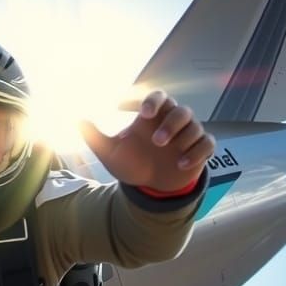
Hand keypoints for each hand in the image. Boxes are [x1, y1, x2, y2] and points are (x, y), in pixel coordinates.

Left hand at [79, 91, 213, 191]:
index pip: (157, 98)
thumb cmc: (132, 164)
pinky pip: (207, 144)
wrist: (150, 187)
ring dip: (183, 137)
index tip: (138, 113)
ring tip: (168, 152)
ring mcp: (187, 137)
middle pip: (180, 110)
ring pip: (195, 125)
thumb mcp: (109, 153)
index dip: (150, 101)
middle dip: (170, 122)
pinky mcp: (199, 151)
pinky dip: (196, 152)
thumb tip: (78, 119)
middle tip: (156, 140)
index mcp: (152, 117)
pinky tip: (181, 164)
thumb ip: (94, 136)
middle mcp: (171, 122)